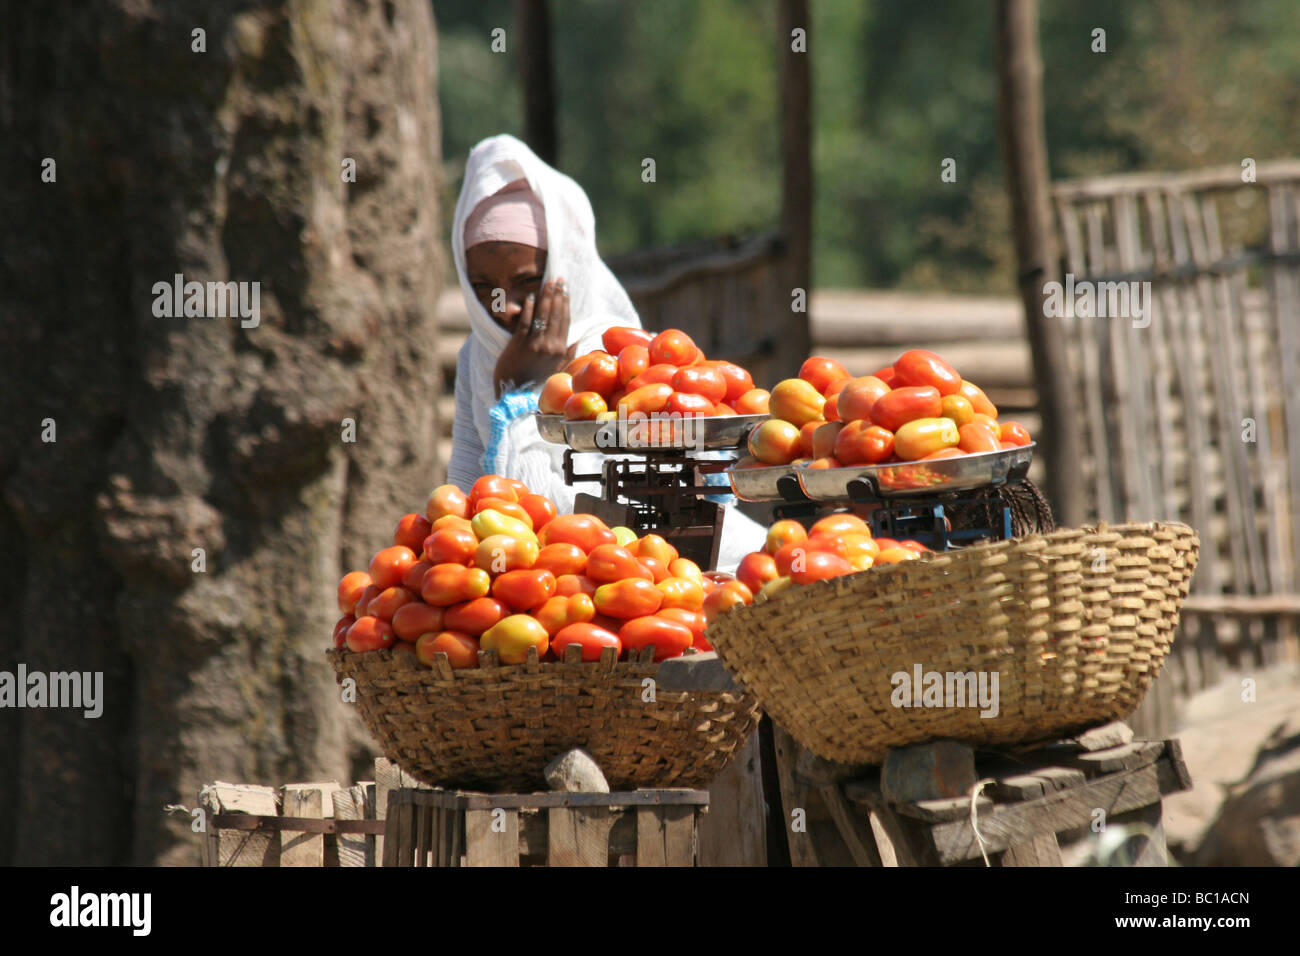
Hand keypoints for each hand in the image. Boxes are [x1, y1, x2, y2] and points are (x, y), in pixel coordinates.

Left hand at [493, 277, 577, 394]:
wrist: (514, 395)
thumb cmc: (534, 383)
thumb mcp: (556, 371)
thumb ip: (567, 355)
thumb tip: (577, 341)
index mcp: (560, 351)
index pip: (565, 322)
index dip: (566, 304)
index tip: (566, 290)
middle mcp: (550, 346)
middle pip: (555, 315)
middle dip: (557, 295)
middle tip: (558, 279)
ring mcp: (534, 344)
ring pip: (542, 315)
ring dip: (545, 297)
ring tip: (547, 283)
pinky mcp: (518, 344)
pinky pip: (525, 322)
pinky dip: (529, 309)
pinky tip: (531, 297)